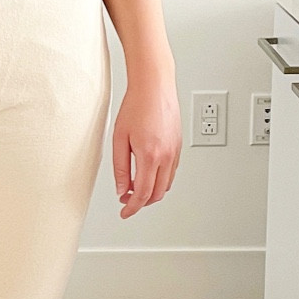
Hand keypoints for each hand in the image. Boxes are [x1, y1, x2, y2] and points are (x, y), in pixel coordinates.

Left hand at [112, 64, 180, 217]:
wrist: (154, 86)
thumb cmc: (136, 105)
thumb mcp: (119, 138)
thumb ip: (119, 167)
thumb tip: (121, 188)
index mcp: (150, 155)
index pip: (142, 193)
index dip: (132, 207)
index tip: (124, 213)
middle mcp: (166, 156)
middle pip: (156, 194)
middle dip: (141, 202)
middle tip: (126, 200)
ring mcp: (175, 152)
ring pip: (166, 185)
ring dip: (151, 192)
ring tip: (134, 186)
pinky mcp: (178, 146)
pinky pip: (171, 172)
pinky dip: (160, 180)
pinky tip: (148, 174)